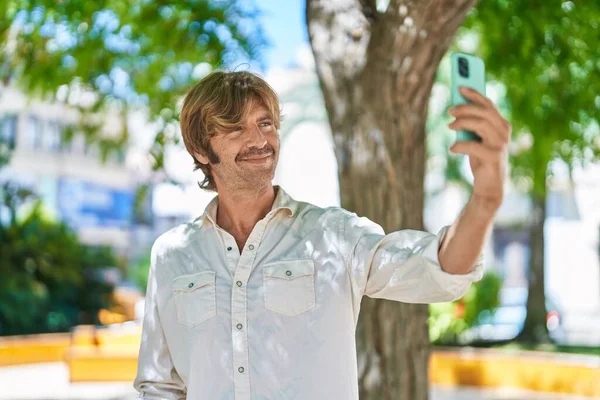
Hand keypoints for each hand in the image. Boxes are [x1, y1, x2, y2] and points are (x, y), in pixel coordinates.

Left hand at [448, 86, 510, 207]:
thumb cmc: (481, 159)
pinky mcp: (494, 156)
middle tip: (449, 110)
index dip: (474, 95)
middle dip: (465, 108)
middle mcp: (504, 132)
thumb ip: (472, 125)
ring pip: (480, 124)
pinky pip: (473, 145)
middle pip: (484, 112)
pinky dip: (460, 145)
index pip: (488, 105)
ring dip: (462, 123)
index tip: (460, 87)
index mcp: (502, 125)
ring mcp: (501, 144)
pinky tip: (452, 149)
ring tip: (449, 126)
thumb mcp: (476, 139)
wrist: (489, 186)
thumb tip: (456, 109)